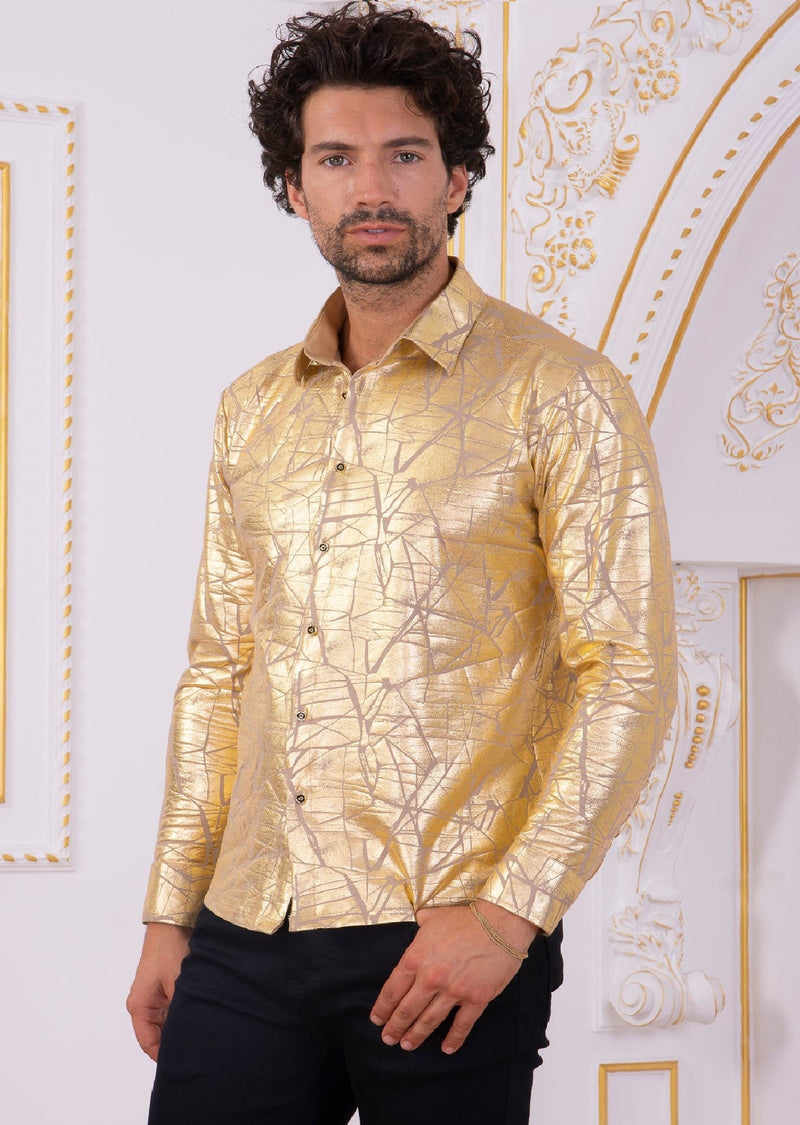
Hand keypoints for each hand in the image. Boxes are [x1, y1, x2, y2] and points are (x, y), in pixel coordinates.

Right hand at [127, 922, 190, 1060]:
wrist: (173, 923)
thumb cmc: (168, 949)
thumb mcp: (177, 984)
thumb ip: (180, 1011)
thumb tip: (189, 1034)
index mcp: (139, 1006)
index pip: (149, 1043)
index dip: (165, 1055)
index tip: (183, 1061)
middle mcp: (144, 1004)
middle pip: (158, 1035)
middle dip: (175, 1041)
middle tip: (195, 1049)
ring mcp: (154, 997)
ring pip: (167, 1023)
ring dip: (180, 1026)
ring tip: (198, 1033)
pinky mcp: (165, 989)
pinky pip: (173, 1010)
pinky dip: (183, 1014)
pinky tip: (197, 1016)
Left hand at [370, 901, 537, 1054]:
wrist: (500, 921)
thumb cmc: (466, 917)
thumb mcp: (434, 916)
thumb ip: (421, 924)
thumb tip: (418, 920)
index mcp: (415, 958)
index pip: (392, 990)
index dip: (382, 1008)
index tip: (377, 1019)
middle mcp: (430, 978)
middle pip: (406, 1010)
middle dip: (395, 1027)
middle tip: (388, 1039)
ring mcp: (453, 991)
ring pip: (429, 1021)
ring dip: (416, 1035)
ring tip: (407, 1045)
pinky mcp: (476, 999)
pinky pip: (462, 1025)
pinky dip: (453, 1039)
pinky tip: (446, 1049)